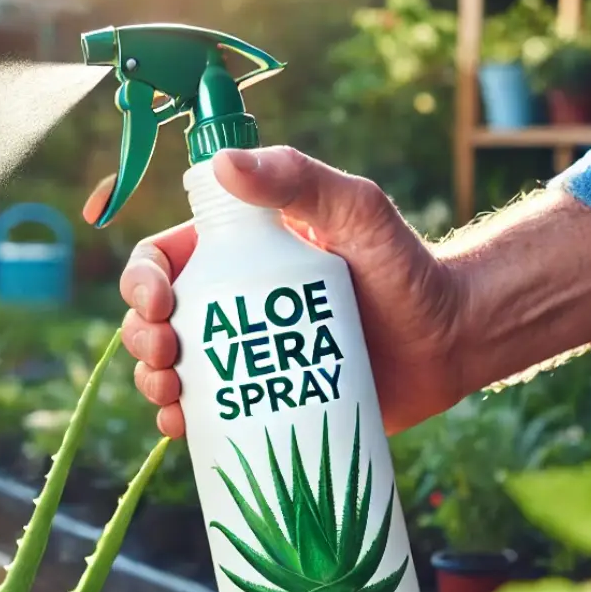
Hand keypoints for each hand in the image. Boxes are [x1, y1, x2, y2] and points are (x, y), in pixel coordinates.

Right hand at [95, 147, 466, 438]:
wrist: (448, 343)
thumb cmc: (405, 266)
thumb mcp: (356, 210)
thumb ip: (299, 179)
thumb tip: (224, 163)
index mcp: (236, 254)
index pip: (164, 258)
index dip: (142, 280)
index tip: (161, 302)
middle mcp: (228, 303)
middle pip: (154, 318)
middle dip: (142, 337)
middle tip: (167, 353)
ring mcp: (241, 357)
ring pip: (169, 368)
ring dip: (151, 382)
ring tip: (172, 396)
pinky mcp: (259, 402)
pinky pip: (204, 415)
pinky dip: (179, 422)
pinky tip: (182, 427)